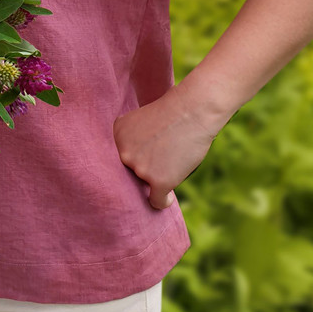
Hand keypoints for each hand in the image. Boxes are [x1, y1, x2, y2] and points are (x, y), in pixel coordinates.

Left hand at [113, 87, 220, 209]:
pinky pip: (156, 201)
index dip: (136, 154)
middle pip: (131, 171)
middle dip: (145, 166)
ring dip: (156, 178)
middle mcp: (124, 152)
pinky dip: (162, 201)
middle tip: (161, 157)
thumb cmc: (174, 110)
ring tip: (172, 161)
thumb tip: (136, 163)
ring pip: (145, 184)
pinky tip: (168, 198)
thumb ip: (134, 139)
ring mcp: (140, 168)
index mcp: (118, 133)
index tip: (148, 151)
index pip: (122, 154)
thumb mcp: (143, 118)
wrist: (194, 110)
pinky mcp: (158, 181)